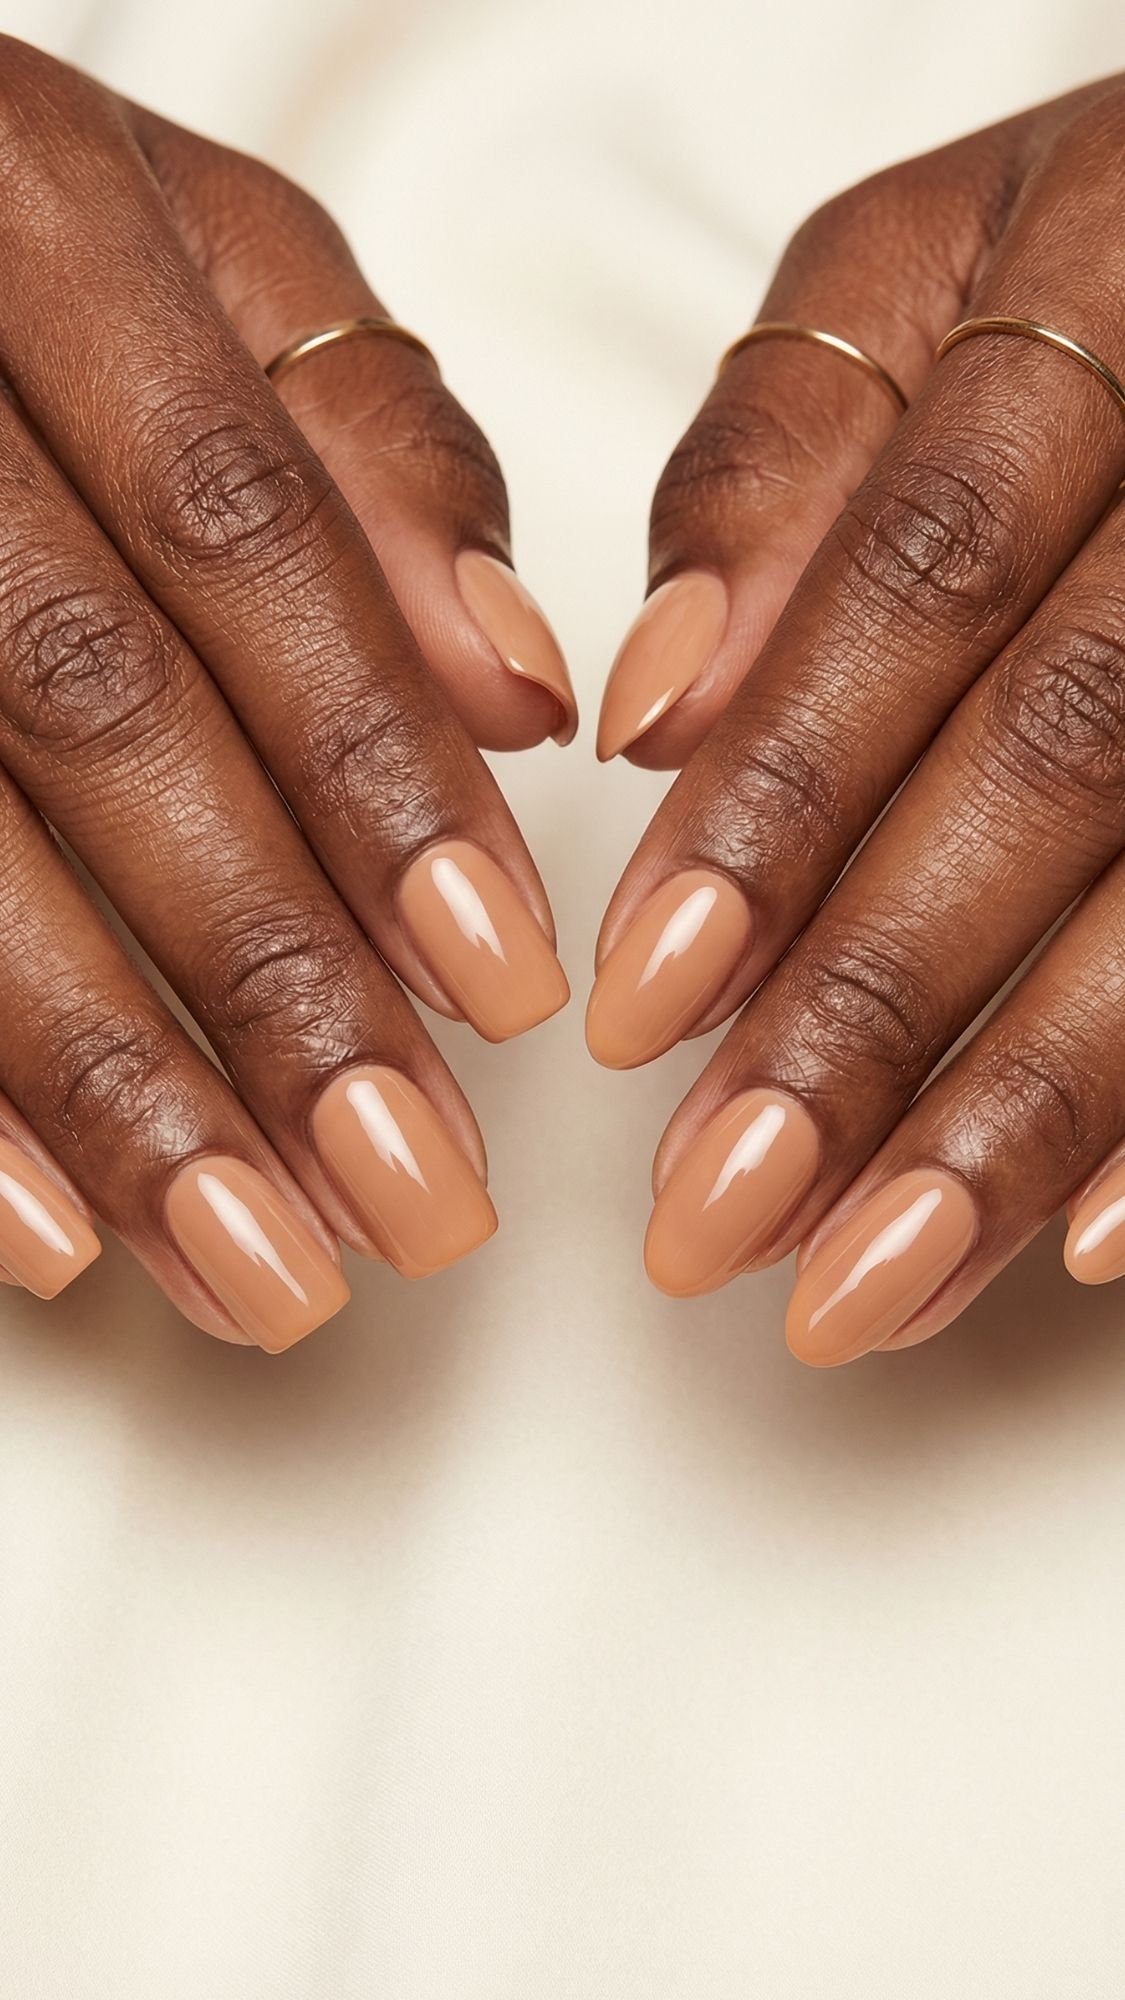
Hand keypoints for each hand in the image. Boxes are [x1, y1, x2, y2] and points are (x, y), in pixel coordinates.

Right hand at [0, 38, 574, 1347]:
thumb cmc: (17, 244)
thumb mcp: (204, 263)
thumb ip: (369, 450)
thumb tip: (518, 690)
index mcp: (32, 227)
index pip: (241, 537)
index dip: (373, 775)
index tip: (504, 987)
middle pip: (88, 714)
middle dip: (266, 980)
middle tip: (412, 1194)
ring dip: (105, 1087)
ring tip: (264, 1268)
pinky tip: (47, 1233)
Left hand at [588, 76, 1124, 1363]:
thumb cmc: (1066, 268)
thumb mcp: (907, 283)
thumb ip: (776, 466)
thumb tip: (657, 701)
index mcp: (1108, 281)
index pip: (922, 576)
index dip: (783, 800)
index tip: (643, 1005)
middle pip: (1071, 757)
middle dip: (883, 1005)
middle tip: (724, 1210)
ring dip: (1026, 1110)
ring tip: (864, 1284)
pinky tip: (1087, 1248)